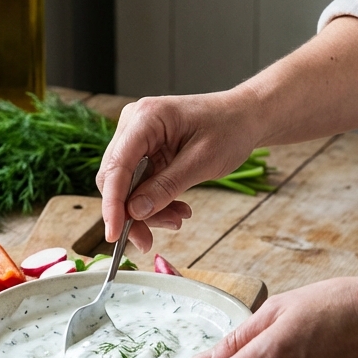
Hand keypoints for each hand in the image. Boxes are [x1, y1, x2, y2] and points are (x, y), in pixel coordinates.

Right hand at [96, 91, 260, 251]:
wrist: (244, 116)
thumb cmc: (229, 129)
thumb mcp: (202, 161)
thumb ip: (166, 187)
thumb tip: (135, 212)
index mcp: (145, 118)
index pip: (116, 167)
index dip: (112, 204)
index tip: (114, 235)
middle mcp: (133, 124)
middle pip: (115, 179)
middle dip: (131, 213)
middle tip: (149, 240)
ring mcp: (137, 137)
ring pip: (126, 185)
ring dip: (145, 210)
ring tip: (177, 219)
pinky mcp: (145, 150)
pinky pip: (140, 183)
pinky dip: (154, 201)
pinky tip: (177, 209)